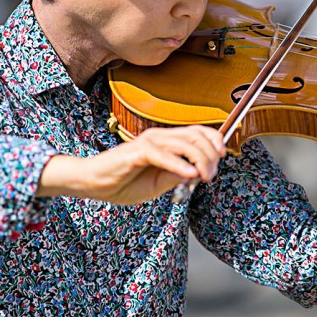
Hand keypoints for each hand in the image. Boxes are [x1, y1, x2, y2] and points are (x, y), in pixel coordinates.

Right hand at [38, 125, 225, 204]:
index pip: (197, 132)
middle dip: (211, 155)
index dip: (214, 140)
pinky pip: (164, 155)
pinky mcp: (137, 152)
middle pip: (196, 136)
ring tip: (205, 177)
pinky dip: (180, 164)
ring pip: (185, 144)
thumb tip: (198, 172)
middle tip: (212, 175)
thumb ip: (177, 176)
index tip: (222, 157)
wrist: (93, 184)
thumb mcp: (158, 184)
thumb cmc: (123, 183)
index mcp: (165, 141)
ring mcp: (148, 142)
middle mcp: (159, 137)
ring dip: (200, 160)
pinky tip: (190, 174)